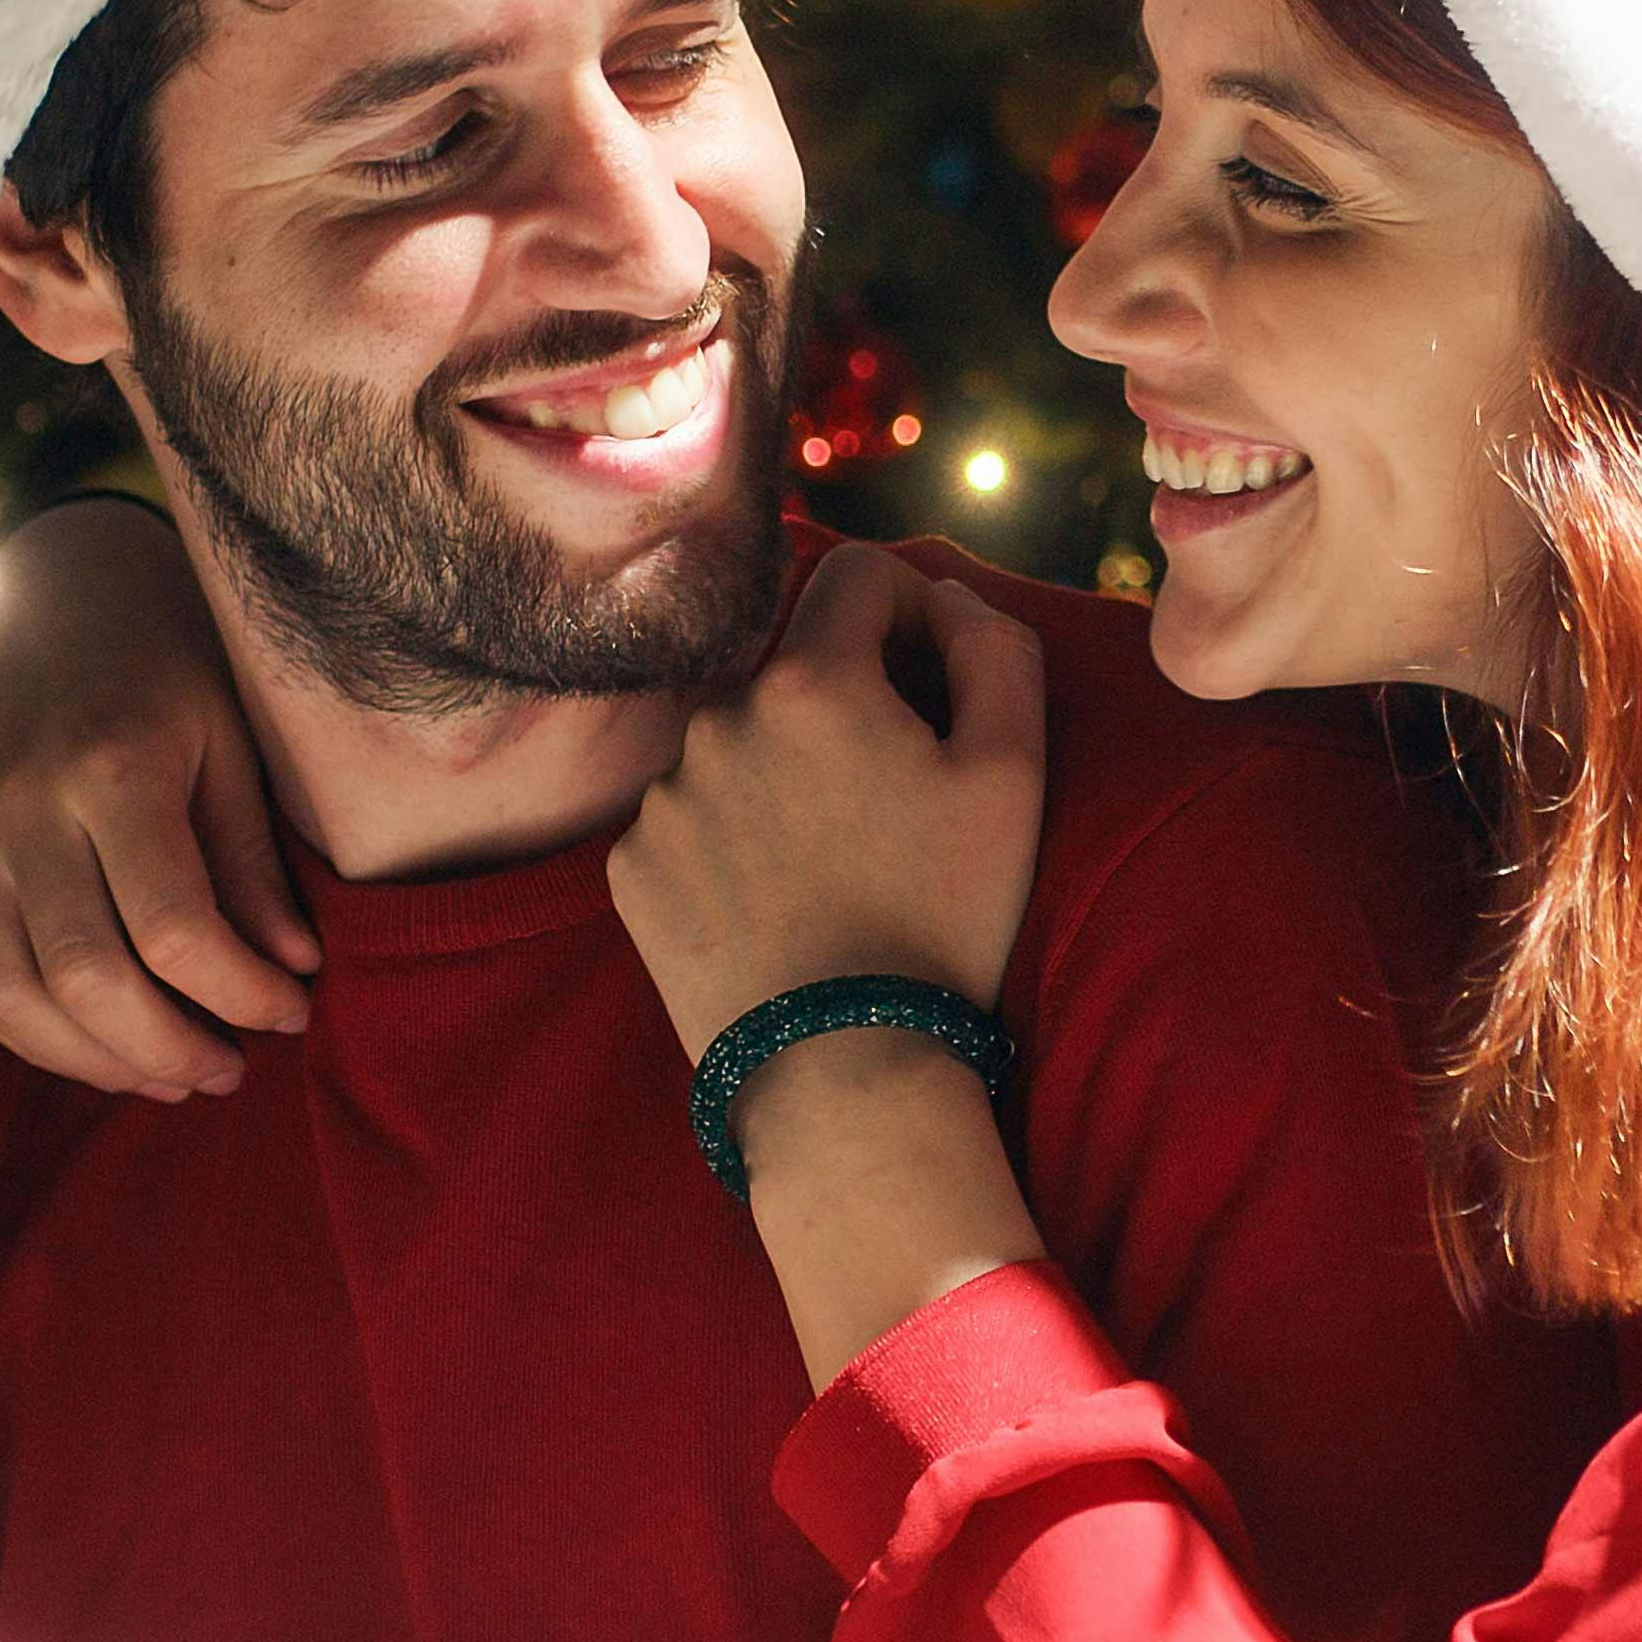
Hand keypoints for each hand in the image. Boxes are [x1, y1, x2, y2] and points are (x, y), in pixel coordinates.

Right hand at [0, 493, 316, 1100]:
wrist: (54, 585)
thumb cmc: (168, 661)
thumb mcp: (232, 738)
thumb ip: (251, 861)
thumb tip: (289, 971)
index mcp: (110, 765)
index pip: (175, 929)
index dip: (241, 995)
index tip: (292, 1012)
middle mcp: (19, 806)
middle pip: (86, 978)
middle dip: (170, 1049)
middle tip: (232, 1070)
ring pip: (10, 997)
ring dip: (97, 1061)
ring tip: (172, 1076)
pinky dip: (32, 1034)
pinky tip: (100, 1047)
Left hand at [611, 545, 1049, 1056]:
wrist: (842, 1070)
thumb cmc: (944, 918)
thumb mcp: (1013, 774)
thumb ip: (994, 649)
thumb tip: (945, 596)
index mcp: (810, 681)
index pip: (858, 572)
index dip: (912, 611)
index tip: (934, 681)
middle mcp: (718, 718)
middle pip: (797, 667)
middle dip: (847, 707)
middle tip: (893, 804)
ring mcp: (662, 795)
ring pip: (740, 742)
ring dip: (785, 773)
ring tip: (834, 866)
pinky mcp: (629, 864)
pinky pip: (689, 816)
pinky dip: (731, 840)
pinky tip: (777, 903)